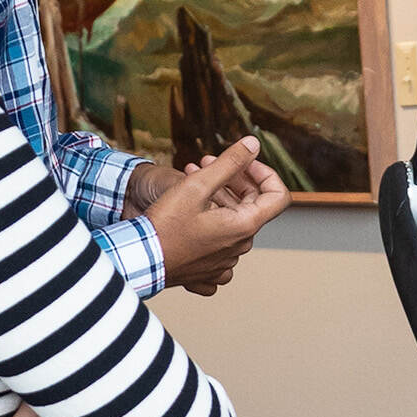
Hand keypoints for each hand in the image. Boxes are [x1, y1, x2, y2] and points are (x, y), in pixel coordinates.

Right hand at [144, 137, 289, 293]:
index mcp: (244, 226)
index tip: (244, 163)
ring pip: (233, 222)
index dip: (265, 173)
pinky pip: (219, 247)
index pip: (278, 196)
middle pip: (252, 207)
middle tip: (206, 163)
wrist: (138, 259)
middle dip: (234, 179)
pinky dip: (210, 226)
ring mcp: (224, 262)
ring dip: (218, 197)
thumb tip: (253, 144)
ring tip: (191, 178)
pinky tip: (193, 215)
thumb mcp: (197, 185)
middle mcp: (239, 246)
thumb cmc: (165, 225)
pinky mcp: (207, 272)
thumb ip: (230, 162)